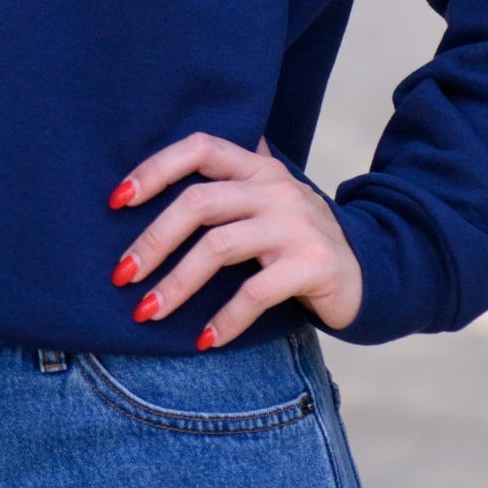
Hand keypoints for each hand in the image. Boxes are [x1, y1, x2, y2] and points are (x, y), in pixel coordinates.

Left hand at [107, 132, 362, 346]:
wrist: (370, 270)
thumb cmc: (299, 236)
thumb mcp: (268, 198)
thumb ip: (229, 181)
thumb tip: (160, 173)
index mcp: (258, 166)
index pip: (200, 148)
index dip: (155, 168)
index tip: (116, 200)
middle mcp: (274, 188)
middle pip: (199, 204)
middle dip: (152, 240)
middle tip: (121, 276)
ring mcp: (295, 225)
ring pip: (219, 247)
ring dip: (176, 284)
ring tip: (147, 312)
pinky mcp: (312, 265)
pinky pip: (256, 291)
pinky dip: (225, 318)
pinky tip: (203, 340)